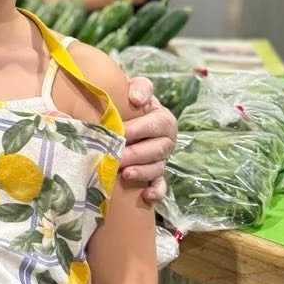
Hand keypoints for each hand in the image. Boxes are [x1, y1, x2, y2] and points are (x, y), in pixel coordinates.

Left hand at [120, 77, 175, 202]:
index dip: (140, 128)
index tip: (121, 131)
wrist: (128, 118)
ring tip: (125, 174)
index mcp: (163, 119)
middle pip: (157, 149)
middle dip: (136, 154)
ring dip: (142, 172)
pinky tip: (147, 196)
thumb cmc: (131, 103)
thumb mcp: (137, 90)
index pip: (156, 124)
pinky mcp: (155, 175)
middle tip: (117, 156)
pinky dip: (156, 191)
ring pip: (157, 168)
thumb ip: (139, 88)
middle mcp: (166, 141)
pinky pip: (160, 185)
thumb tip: (136, 98)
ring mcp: (161, 160)